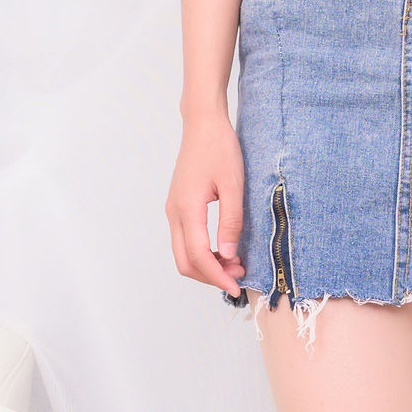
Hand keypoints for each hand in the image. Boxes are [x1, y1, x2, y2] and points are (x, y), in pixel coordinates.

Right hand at [166, 111, 246, 293]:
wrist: (203, 124)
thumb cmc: (220, 148)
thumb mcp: (233, 185)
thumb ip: (231, 221)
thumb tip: (230, 255)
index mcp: (187, 208)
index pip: (199, 256)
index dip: (217, 276)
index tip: (237, 287)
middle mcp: (174, 213)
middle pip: (185, 262)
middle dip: (210, 276)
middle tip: (238, 276)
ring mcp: (173, 210)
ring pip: (183, 253)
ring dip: (207, 265)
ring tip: (235, 263)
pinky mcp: (178, 206)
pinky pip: (186, 239)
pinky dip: (202, 252)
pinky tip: (224, 248)